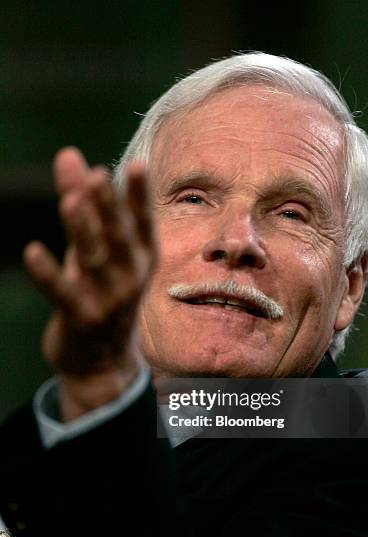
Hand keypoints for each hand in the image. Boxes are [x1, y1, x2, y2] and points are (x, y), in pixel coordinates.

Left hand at [23, 148, 154, 420]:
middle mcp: (130, 276)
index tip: (137, 164)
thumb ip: (81, 199)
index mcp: (140, 256)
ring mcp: (108, 300)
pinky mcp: (81, 318)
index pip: (142, 221)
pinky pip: (62, 294)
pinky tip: (33, 252)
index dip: (139, 195)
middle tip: (98, 177)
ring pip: (93, 260)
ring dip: (83, 232)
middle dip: (109, 208)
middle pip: (118, 237)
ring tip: (69, 203)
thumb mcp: (94, 245)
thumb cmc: (99, 288)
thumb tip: (68, 154)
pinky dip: (48, 274)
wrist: (102, 358)